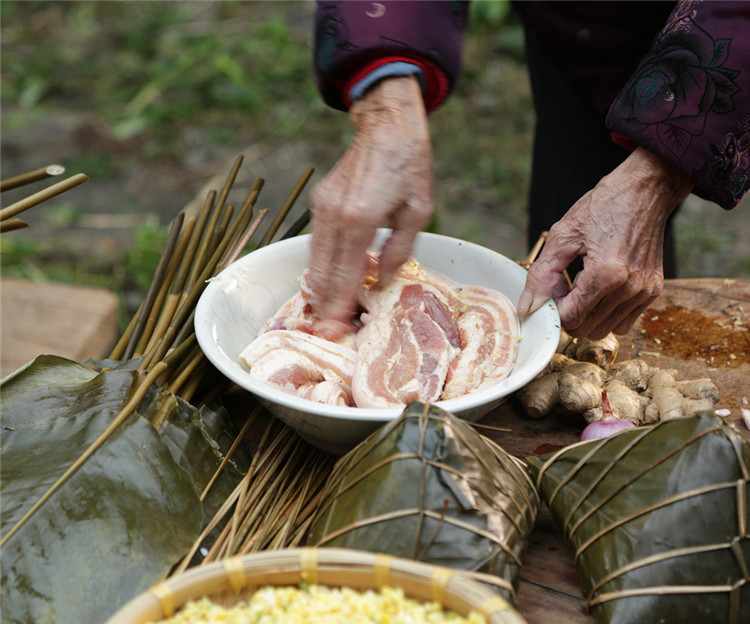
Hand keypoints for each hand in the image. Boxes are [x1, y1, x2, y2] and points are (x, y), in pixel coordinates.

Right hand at [309, 75, 431, 325]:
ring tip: (327, 312)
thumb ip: (399, 249)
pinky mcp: (319, 201)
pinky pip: (315, 243)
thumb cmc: (410, 166)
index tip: (337, 329)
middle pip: (323, 272)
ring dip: (320, 287)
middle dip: (325, 304)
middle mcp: (335, 216)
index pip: (345, 274)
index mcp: (361, 219)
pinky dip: (320, 265)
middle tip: (329, 330)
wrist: (386, 125)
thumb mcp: (418, 209)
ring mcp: (322, 207)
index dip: (340, 304)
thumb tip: (383, 278)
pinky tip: (328, 280)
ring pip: (314, 259)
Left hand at [517, 147, 693, 338]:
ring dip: (587, 314)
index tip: (554, 286)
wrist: (645, 189)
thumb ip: (541, 275)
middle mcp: (629, 288)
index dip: (555, 308)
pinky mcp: (653, 291)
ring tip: (583, 284)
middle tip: (566, 285)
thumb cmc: (604, 205)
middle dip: (569, 314)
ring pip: (605, 329)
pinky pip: (623, 321)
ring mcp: (644, 292)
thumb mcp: (563, 234)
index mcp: (606, 274)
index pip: (571, 319)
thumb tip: (527, 307)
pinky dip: (606, 312)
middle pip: (587, 329)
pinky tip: (600, 288)